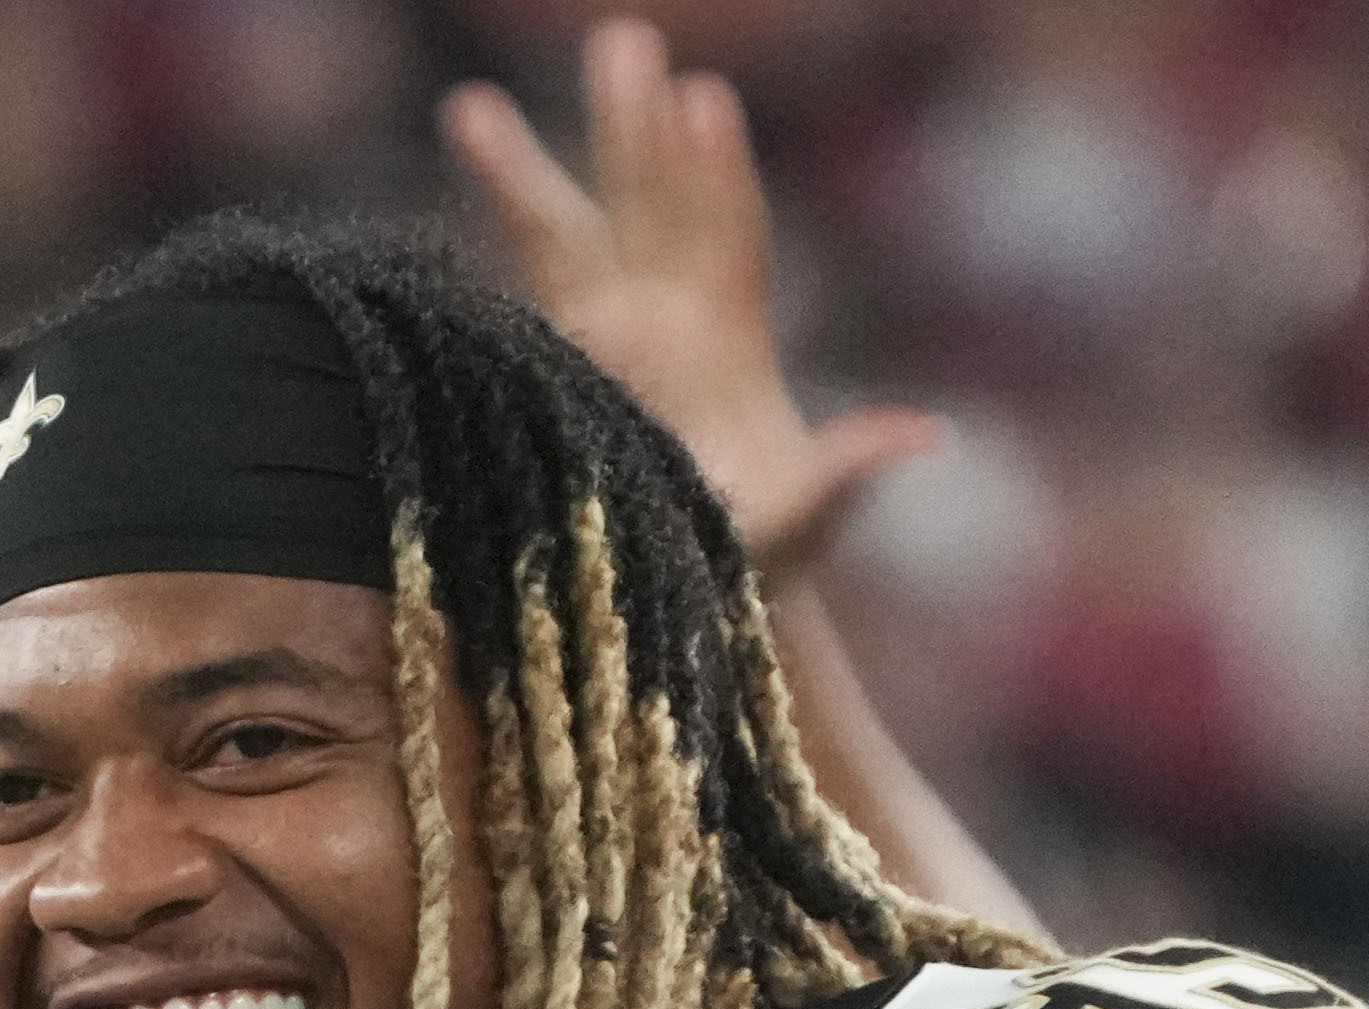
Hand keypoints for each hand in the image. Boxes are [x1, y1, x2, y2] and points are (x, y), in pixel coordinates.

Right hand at [443, 19, 942, 564]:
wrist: (697, 592)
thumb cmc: (759, 556)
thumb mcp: (806, 520)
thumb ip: (847, 474)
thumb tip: (921, 435)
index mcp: (729, 340)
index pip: (726, 238)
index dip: (717, 176)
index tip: (705, 100)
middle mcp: (662, 321)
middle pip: (648, 207)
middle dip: (633, 129)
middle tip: (622, 38)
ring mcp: (599, 342)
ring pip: (564, 241)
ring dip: (523, 173)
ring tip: (468, 103)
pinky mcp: (546, 376)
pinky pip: (516, 302)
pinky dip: (487, 252)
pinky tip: (446, 203)